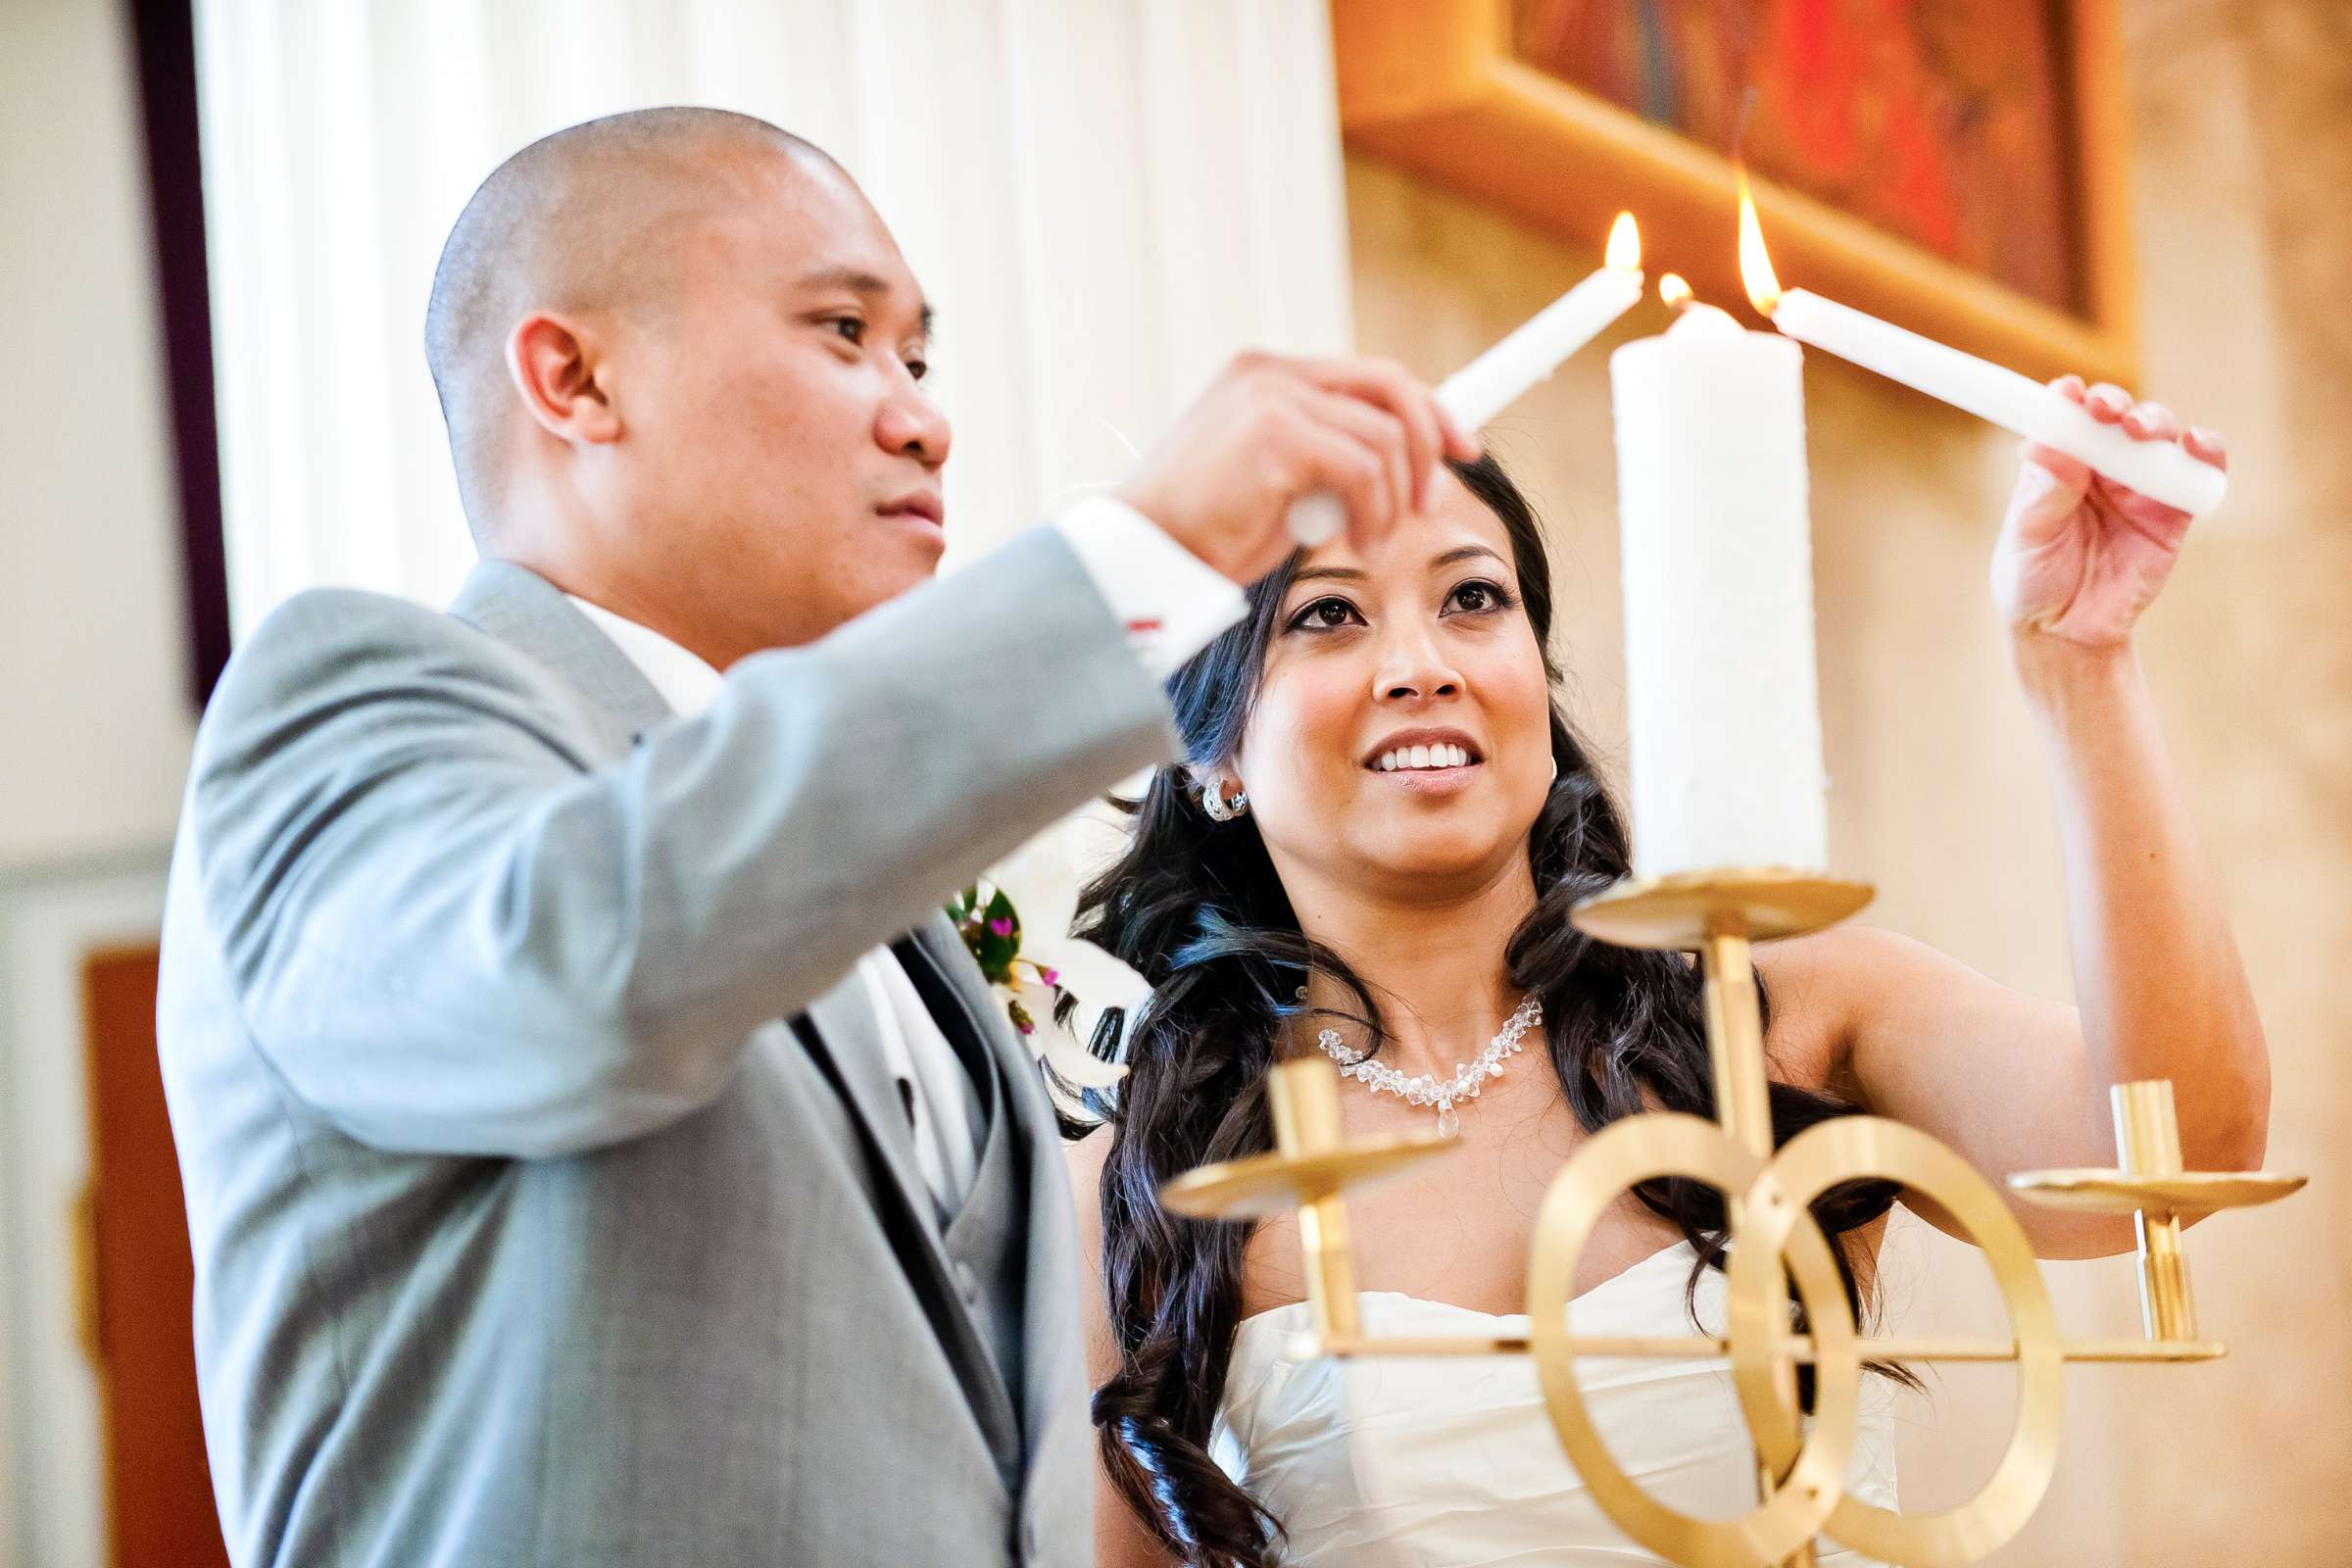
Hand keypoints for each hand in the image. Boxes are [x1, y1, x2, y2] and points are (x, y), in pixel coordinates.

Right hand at [1116, 352, 1480, 583]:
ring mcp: (1272, 395)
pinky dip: (1375, 513)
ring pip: (1384, 436)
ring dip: (1396, 498)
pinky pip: (1364, 469)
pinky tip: (1356, 545)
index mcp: (1267, 375)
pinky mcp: (1276, 432)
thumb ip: (1328, 461)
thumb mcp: (1279, 484)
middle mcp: (1270, 372)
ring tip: (1375, 541)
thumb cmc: (1205, 533)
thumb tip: (1398, 471)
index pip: (1369, 376)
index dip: (1426, 408)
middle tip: (1436, 501)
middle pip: (1390, 385)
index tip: (1462, 446)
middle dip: (1433, 439)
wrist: (1145, 555)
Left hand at [1991, 377, 2226, 649]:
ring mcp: (2140, 484)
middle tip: (2105, 410)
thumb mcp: (2027, 536)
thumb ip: (2041, 492)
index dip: (2071, 398)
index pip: (2068, 416)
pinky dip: (2205, 451)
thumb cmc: (2033, 579)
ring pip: (2158, 436)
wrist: (2067, 633)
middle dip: (2115, 404)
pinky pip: (2198, 472)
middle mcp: (2101, 465)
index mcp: (2058, 462)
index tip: (2068, 392)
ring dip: (2155, 422)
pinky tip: (2195, 445)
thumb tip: (2043, 442)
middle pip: (2118, 416)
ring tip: (2140, 430)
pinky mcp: (2174, 510)